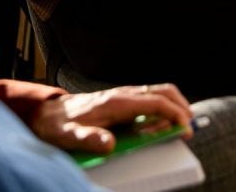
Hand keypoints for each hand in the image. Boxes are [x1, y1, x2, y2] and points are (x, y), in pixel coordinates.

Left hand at [29, 83, 193, 153]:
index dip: (174, 113)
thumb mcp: (69, 136)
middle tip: (188, 127)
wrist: (46, 113)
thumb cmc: (58, 125)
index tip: (185, 128)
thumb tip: (110, 145)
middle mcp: (123, 95)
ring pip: (158, 93)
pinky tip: (159, 126)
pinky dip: (162, 110)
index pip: (155, 101)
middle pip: (163, 91)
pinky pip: (150, 100)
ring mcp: (123, 96)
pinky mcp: (122, 101)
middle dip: (181, 106)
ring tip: (178, 128)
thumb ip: (89, 139)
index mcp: (116, 102)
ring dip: (173, 107)